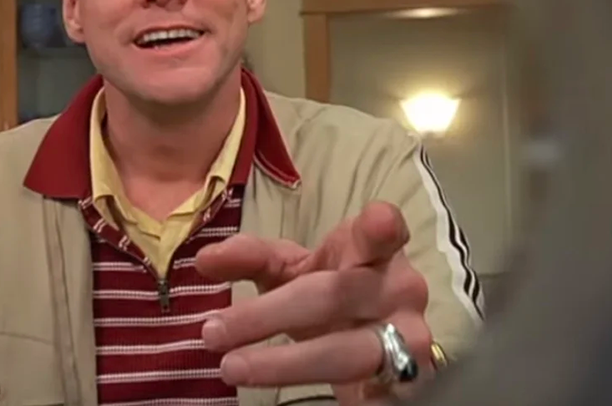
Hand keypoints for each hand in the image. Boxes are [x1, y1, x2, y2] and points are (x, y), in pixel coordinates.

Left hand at [195, 202, 432, 401]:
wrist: (369, 340)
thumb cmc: (328, 290)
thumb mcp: (288, 268)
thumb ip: (249, 258)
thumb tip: (205, 259)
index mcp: (374, 250)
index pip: (383, 231)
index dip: (382, 227)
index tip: (377, 223)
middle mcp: (399, 291)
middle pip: (334, 297)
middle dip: (269, 315)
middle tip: (213, 331)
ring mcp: (407, 339)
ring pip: (346, 353)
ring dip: (285, 363)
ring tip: (232, 367)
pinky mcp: (402, 384)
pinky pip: (367, 396)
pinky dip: (335, 399)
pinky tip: (285, 397)